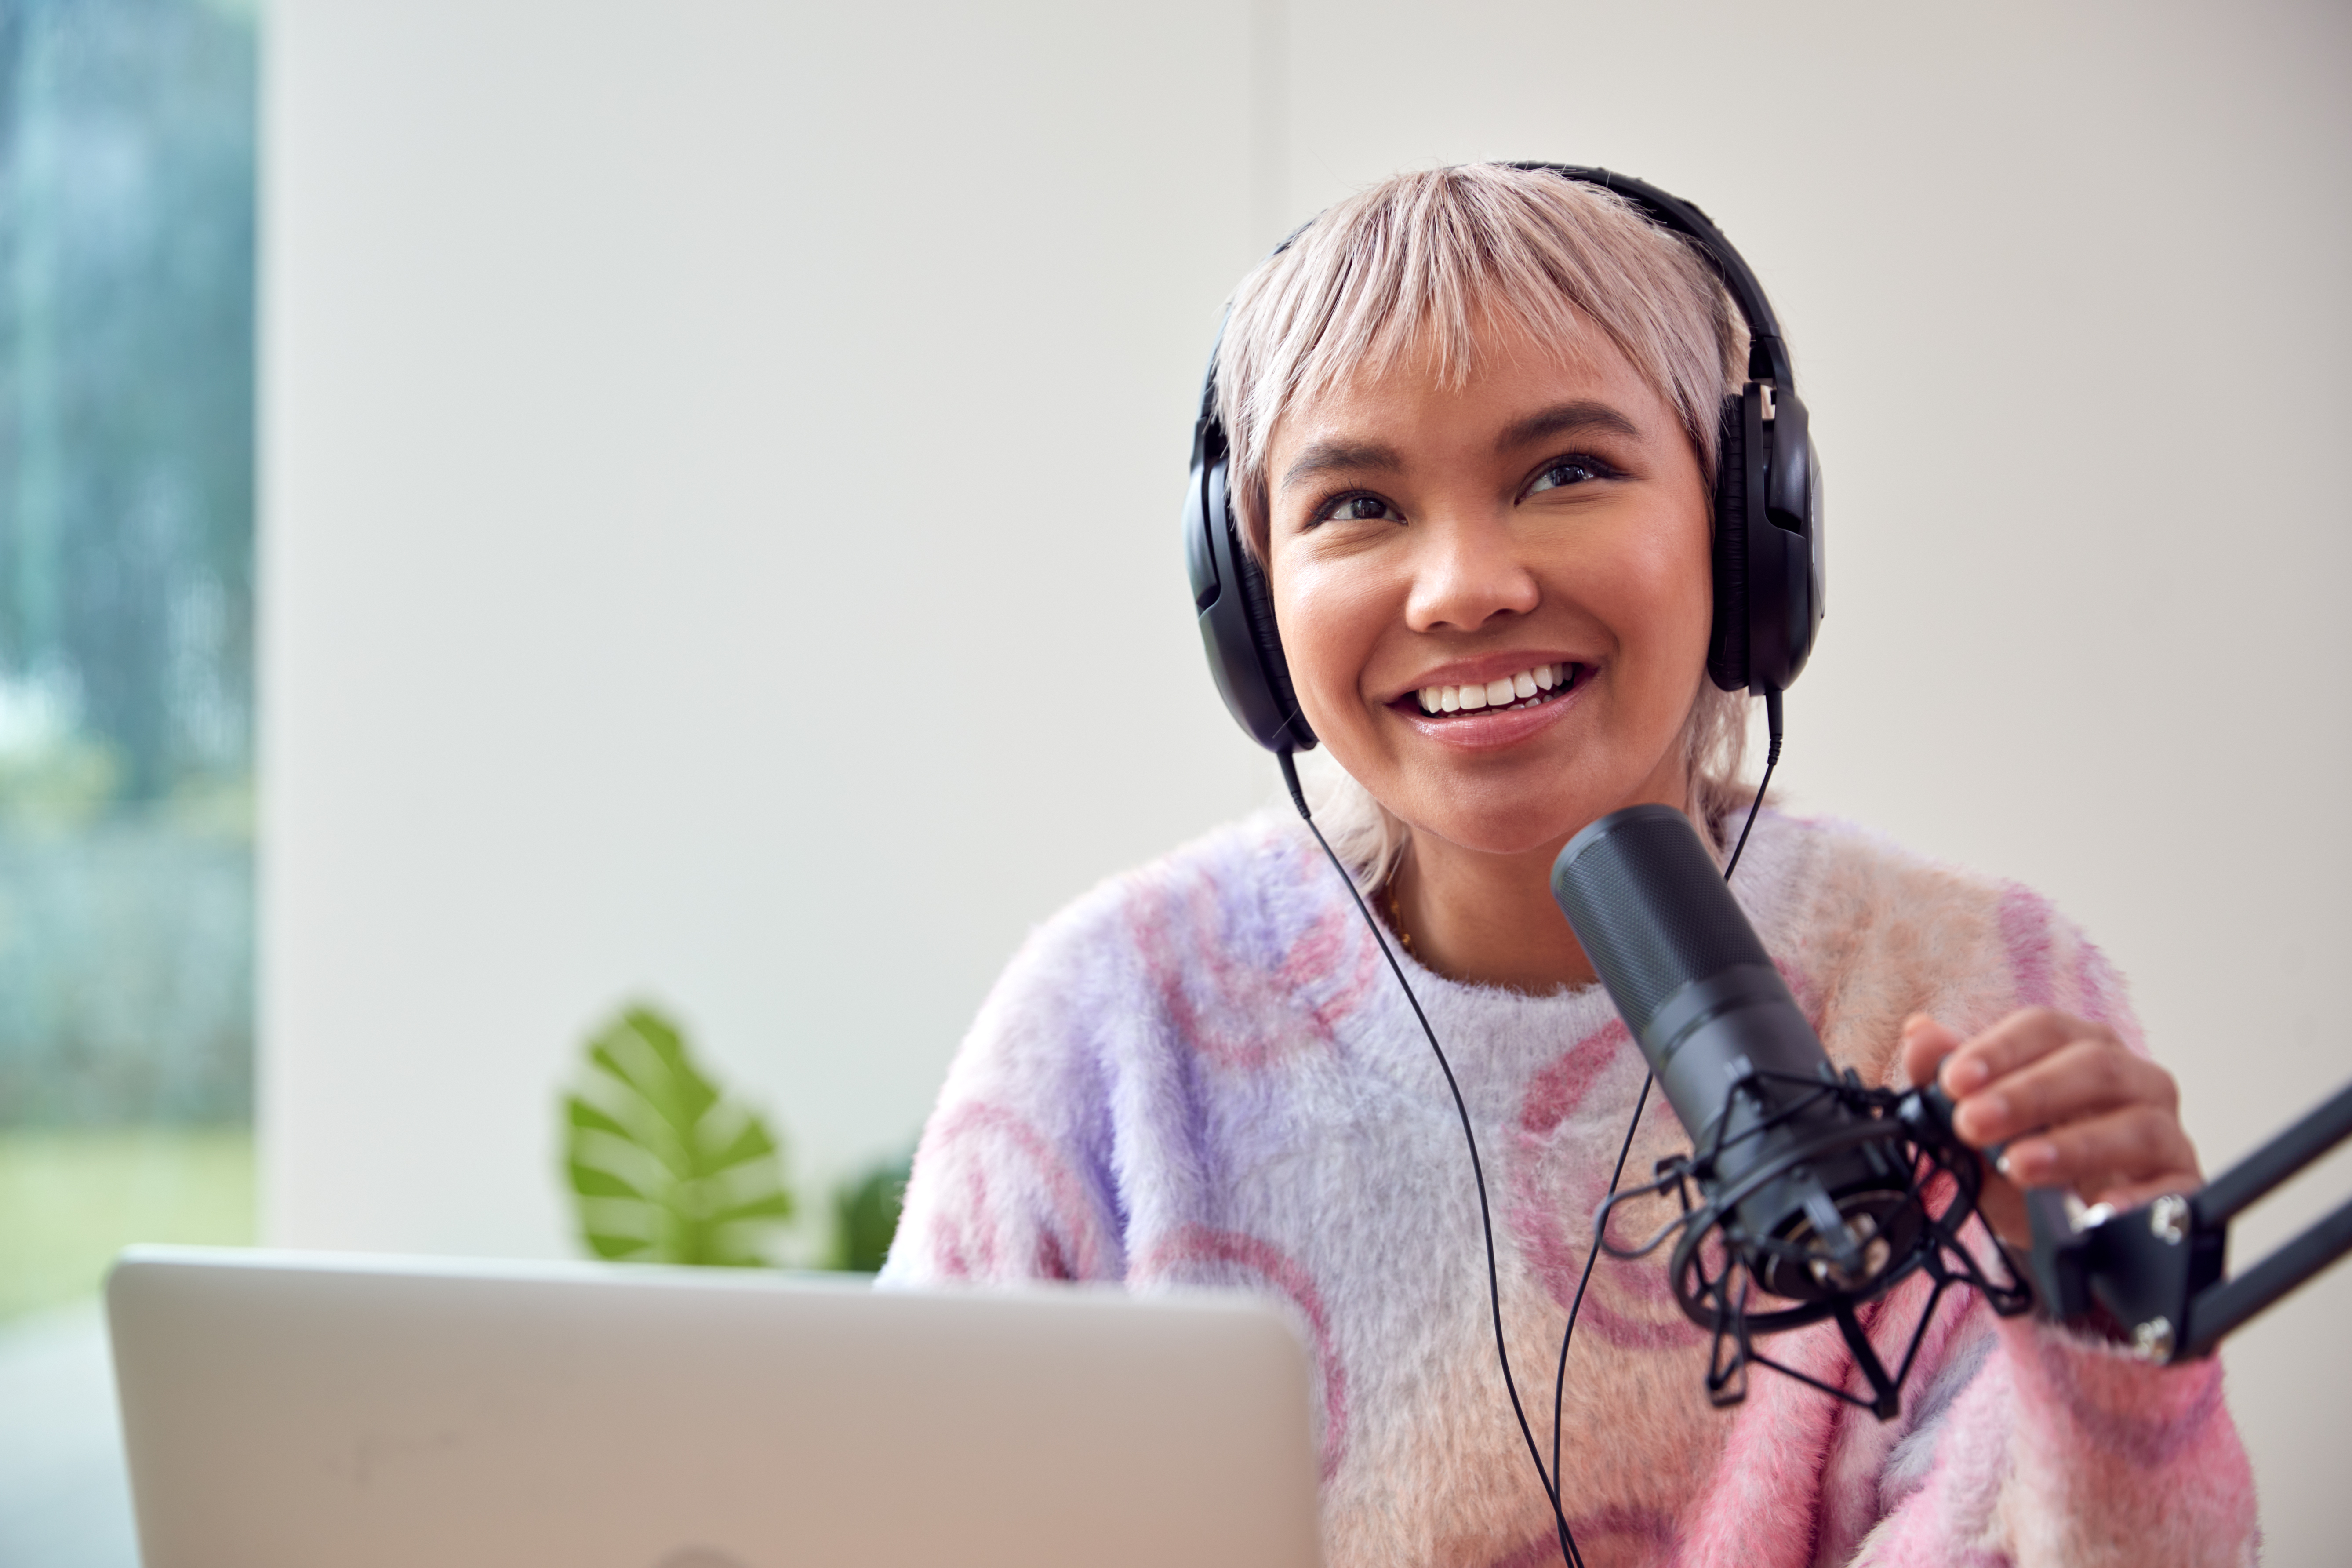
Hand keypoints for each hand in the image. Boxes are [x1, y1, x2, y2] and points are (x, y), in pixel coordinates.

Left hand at [1898, 1008, 2201, 1249]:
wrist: (2064, 1225)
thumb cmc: (2027, 1154)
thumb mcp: (1979, 1122)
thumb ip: (1946, 1078)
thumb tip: (1919, 1033)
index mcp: (2081, 1048)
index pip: (2045, 1028)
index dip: (2000, 1050)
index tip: (1954, 1081)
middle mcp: (2132, 1080)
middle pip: (2093, 1067)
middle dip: (2029, 1094)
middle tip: (1974, 1122)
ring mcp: (2163, 1132)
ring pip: (2135, 1125)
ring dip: (2073, 1145)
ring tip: (2021, 1165)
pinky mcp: (2182, 1186)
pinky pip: (2172, 1189)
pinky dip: (2137, 1200)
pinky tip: (2098, 1212)